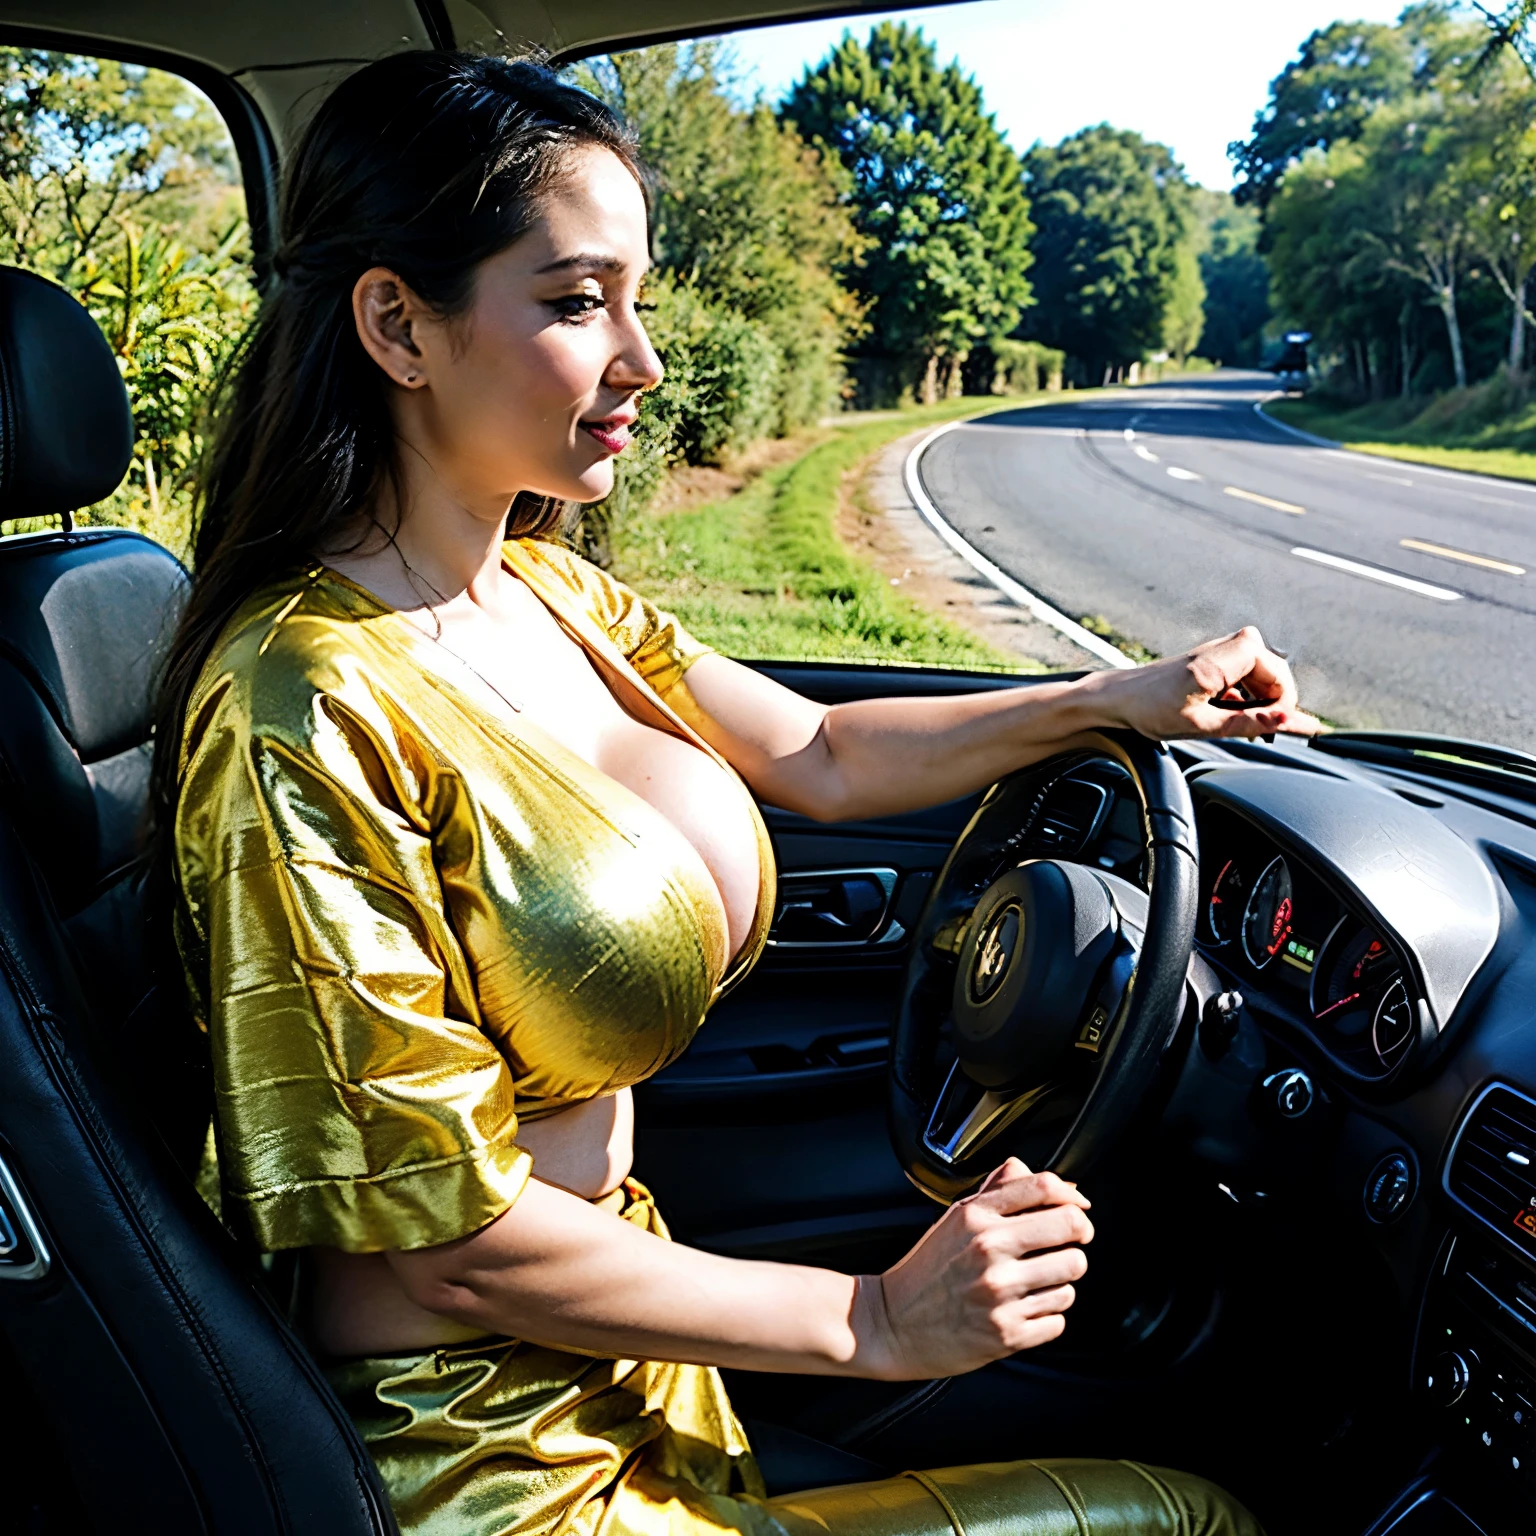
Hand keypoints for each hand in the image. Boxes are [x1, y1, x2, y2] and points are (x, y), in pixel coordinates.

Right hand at [856, 1158, 1092, 1379]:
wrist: (892, 1324)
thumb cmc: (926, 1271)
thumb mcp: (955, 1217)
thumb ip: (1000, 1191)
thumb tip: (1055, 1184)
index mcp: (975, 1216)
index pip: (1044, 1188)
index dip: (1072, 1196)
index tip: (1078, 1208)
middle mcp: (988, 1250)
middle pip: (1071, 1229)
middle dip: (1077, 1238)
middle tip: (1067, 1245)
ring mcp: (999, 1294)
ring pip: (1071, 1277)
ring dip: (1061, 1280)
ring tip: (1037, 1282)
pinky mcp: (1007, 1334)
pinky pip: (1058, 1319)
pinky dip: (1047, 1316)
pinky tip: (1024, 1310)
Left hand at [1082, 625, 1321, 740]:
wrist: (1119, 696)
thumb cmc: (1151, 709)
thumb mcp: (1202, 725)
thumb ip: (1248, 723)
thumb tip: (1287, 722)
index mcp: (1225, 658)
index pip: (1281, 680)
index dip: (1282, 709)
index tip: (1271, 729)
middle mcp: (1230, 643)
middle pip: (1277, 677)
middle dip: (1271, 705)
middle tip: (1252, 730)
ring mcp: (1225, 647)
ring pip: (1266, 678)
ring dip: (1259, 702)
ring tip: (1235, 722)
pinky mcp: (1220, 656)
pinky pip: (1250, 675)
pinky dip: (1247, 697)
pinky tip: (1228, 713)